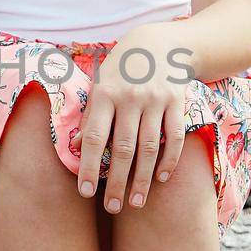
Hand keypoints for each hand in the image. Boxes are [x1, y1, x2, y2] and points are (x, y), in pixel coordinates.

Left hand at [76, 26, 192, 211]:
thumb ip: (90, 116)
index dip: (87, 166)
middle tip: (112, 208)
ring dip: (143, 178)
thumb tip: (73, 146)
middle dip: (116, 182)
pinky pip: (174, 137)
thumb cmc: (121, 70)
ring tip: (136, 203)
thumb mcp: (100, 86)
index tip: (84, 192)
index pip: (93, 137)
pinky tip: (162, 178)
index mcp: (105, 95)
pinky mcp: (177, 103)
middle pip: (122, 149)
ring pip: (149, 147)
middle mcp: (130, 98)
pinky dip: (169, 159)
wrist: (159, 43)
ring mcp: (156, 100)